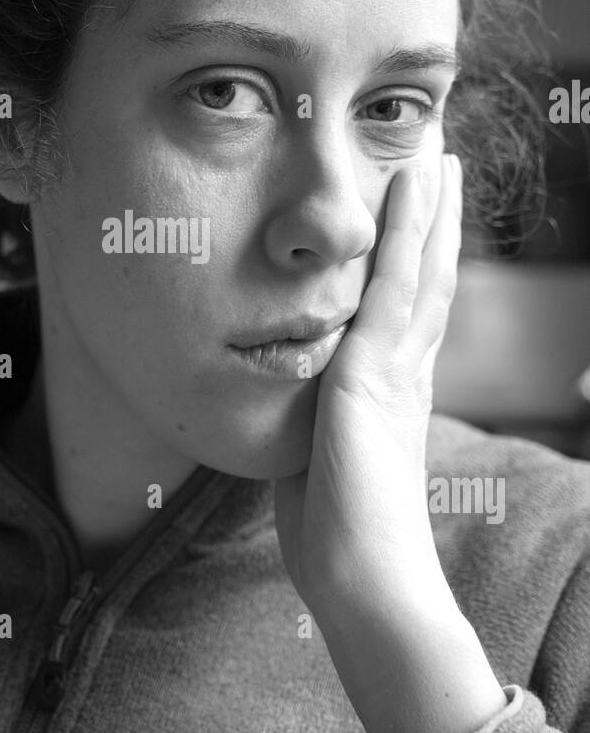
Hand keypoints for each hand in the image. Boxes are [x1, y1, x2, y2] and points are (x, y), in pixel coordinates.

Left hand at [275, 152, 461, 622]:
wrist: (363, 576)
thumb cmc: (335, 534)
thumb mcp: (317, 460)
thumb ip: (310, 423)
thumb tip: (288, 412)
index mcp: (392, 391)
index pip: (408, 310)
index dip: (419, 261)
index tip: (421, 219)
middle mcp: (407, 371)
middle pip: (427, 279)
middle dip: (436, 222)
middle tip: (445, 166)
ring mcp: (398, 367)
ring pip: (422, 269)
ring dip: (431, 209)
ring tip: (440, 156)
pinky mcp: (379, 369)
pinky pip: (396, 283)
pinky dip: (409, 229)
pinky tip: (416, 183)